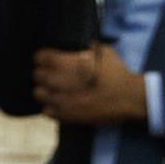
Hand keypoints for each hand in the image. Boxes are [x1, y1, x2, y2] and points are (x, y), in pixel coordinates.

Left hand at [32, 44, 146, 124]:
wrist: (128, 98)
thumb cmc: (117, 74)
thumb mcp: (103, 52)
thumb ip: (86, 48)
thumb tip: (80, 47)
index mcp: (65, 63)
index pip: (40, 57)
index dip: (44, 58)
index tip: (48, 60)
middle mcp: (57, 81)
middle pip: (36, 75)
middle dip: (43, 74)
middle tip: (53, 76)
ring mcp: (59, 100)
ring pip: (38, 94)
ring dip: (45, 91)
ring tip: (55, 91)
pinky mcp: (65, 115)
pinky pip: (46, 111)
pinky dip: (51, 107)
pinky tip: (61, 103)